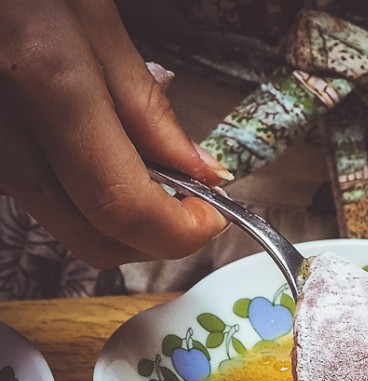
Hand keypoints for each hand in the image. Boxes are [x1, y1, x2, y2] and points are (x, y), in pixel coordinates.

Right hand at [0, 0, 229, 268]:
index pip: (121, 203)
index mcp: (47, 80)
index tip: (214, 216)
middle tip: (191, 204)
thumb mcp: (92, 18)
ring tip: (144, 168)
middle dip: (156, 239)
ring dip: (119, 220)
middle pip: (92, 237)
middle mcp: (2, 130)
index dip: (179, 231)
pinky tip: (96, 155)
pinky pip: (39, 201)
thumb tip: (203, 175)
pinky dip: (81, 197)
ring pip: (65, 226)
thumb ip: (147, 105)